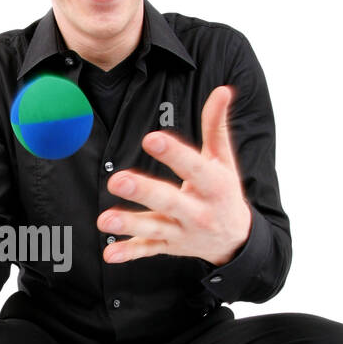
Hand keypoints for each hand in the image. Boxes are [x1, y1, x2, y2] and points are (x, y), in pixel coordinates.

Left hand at [98, 86, 251, 266]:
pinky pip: (149, 250)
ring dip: (130, 224)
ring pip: (155, 228)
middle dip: (145, 191)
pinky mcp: (170, 246)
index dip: (174, 153)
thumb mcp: (224, 159)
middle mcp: (199, 211)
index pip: (194, 167)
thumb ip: (217, 125)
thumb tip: (223, 89)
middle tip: (119, 179)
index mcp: (214, 184)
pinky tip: (109, 254)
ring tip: (105, 220)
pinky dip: (129, 253)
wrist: (237, 239)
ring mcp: (183, 231)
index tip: (152, 139)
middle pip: (170, 200)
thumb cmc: (225, 191)